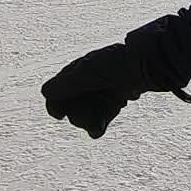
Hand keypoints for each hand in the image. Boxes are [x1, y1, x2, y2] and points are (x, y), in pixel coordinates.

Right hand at [40, 43, 154, 138]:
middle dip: (79, 115)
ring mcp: (99, 94)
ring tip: (103, 117)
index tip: (60, 114)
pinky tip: (103, 124)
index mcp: (75, 72)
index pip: (55, 95)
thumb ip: (64, 84)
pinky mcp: (113, 103)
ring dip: (90, 121)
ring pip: (84, 117)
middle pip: (70, 110)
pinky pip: (99, 120)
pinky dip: (99, 124)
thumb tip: (45, 94)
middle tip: (91, 111)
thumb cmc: (113, 65)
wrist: (145, 65)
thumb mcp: (85, 73)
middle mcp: (85, 84)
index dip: (56, 106)